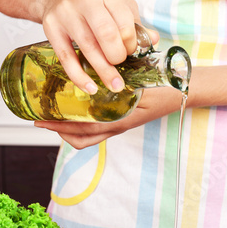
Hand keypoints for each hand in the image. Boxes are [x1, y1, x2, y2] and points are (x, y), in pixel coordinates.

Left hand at [34, 87, 182, 147]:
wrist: (183, 91)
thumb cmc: (165, 89)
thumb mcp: (142, 88)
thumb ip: (121, 91)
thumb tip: (95, 86)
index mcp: (120, 122)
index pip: (84, 131)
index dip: (61, 129)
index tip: (43, 123)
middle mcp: (117, 126)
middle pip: (83, 140)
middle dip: (61, 134)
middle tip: (43, 122)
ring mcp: (120, 124)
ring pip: (90, 136)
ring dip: (70, 130)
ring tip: (56, 117)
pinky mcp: (123, 119)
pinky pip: (98, 127)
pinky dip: (83, 123)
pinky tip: (77, 109)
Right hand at [38, 0, 158, 93]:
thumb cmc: (93, 2)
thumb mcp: (117, 5)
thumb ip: (134, 24)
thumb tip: (152, 40)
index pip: (124, 23)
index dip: (130, 44)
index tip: (129, 52)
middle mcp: (85, 1)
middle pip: (107, 35)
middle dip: (117, 57)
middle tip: (120, 65)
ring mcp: (66, 14)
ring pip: (88, 48)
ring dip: (104, 72)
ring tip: (115, 86)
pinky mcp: (51, 28)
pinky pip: (66, 58)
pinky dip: (79, 77)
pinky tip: (90, 88)